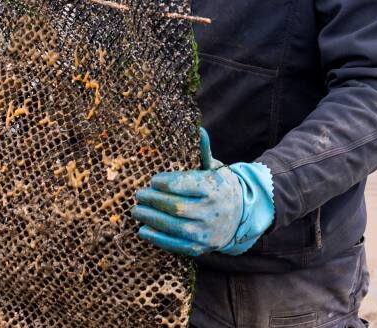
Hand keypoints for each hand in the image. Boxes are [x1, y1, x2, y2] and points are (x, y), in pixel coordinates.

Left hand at [131, 128, 273, 256]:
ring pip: (173, 225)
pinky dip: (157, 238)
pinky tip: (143, 230)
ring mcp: (206, 231)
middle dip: (153, 200)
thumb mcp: (215, 168)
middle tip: (138, 194)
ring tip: (136, 210)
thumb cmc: (220, 187)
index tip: (153, 180)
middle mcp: (211, 211)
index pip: (185, 184)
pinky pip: (175, 244)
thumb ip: (203, 152)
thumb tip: (197, 129)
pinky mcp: (200, 247)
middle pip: (176, 206)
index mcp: (214, 188)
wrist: (241, 215)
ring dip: (150, 218)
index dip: (165, 182)